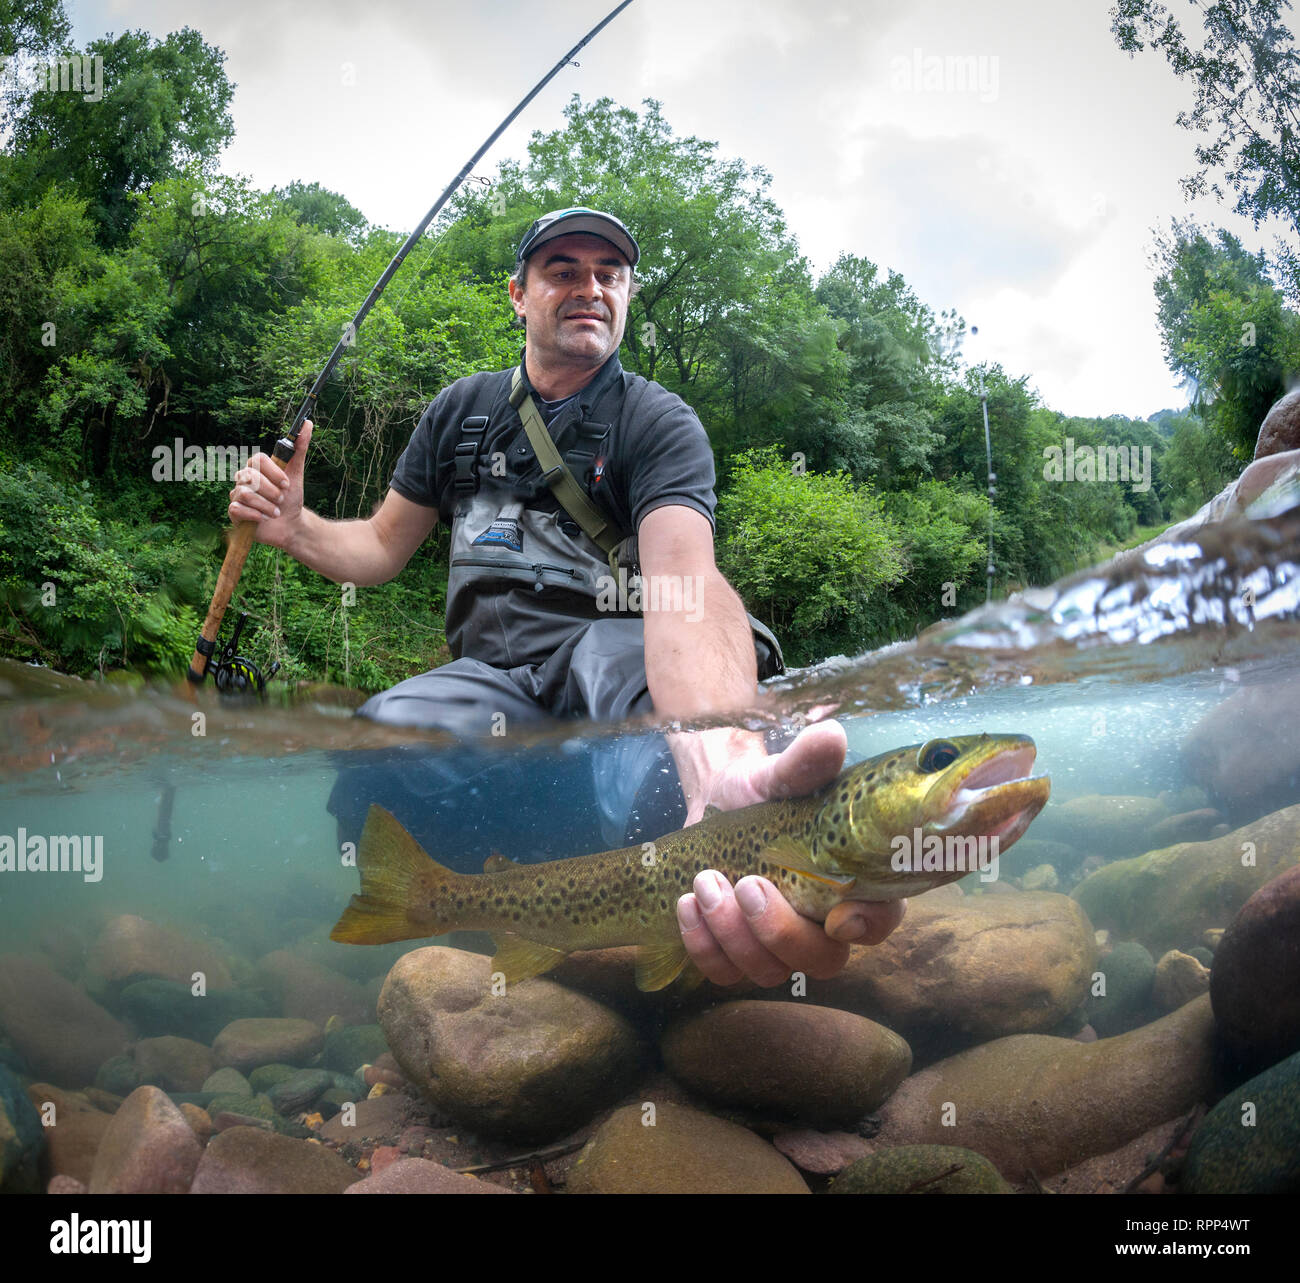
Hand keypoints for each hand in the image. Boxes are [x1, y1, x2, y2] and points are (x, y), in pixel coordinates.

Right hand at [228, 421, 311, 548]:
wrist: (291, 524)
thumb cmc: (292, 498)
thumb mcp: (297, 473)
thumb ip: (300, 449)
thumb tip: (308, 424)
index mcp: (256, 467)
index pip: (258, 459)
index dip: (273, 472)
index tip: (287, 484)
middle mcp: (244, 479)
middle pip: (251, 477)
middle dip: (272, 492)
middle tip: (282, 500)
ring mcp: (237, 495)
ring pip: (246, 494)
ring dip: (266, 506)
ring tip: (276, 512)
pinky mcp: (234, 512)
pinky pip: (237, 509)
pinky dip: (255, 515)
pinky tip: (264, 519)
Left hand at [675, 719, 905, 985]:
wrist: (713, 803)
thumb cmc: (762, 793)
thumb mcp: (779, 775)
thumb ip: (806, 764)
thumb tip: (829, 737)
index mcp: (853, 883)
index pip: (882, 921)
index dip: (867, 927)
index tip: (836, 916)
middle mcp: (822, 924)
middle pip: (822, 961)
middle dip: (779, 931)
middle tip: (747, 884)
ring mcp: (777, 946)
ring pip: (769, 972)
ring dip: (732, 934)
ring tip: (705, 881)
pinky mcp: (734, 955)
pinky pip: (724, 973)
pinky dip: (702, 944)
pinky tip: (686, 903)